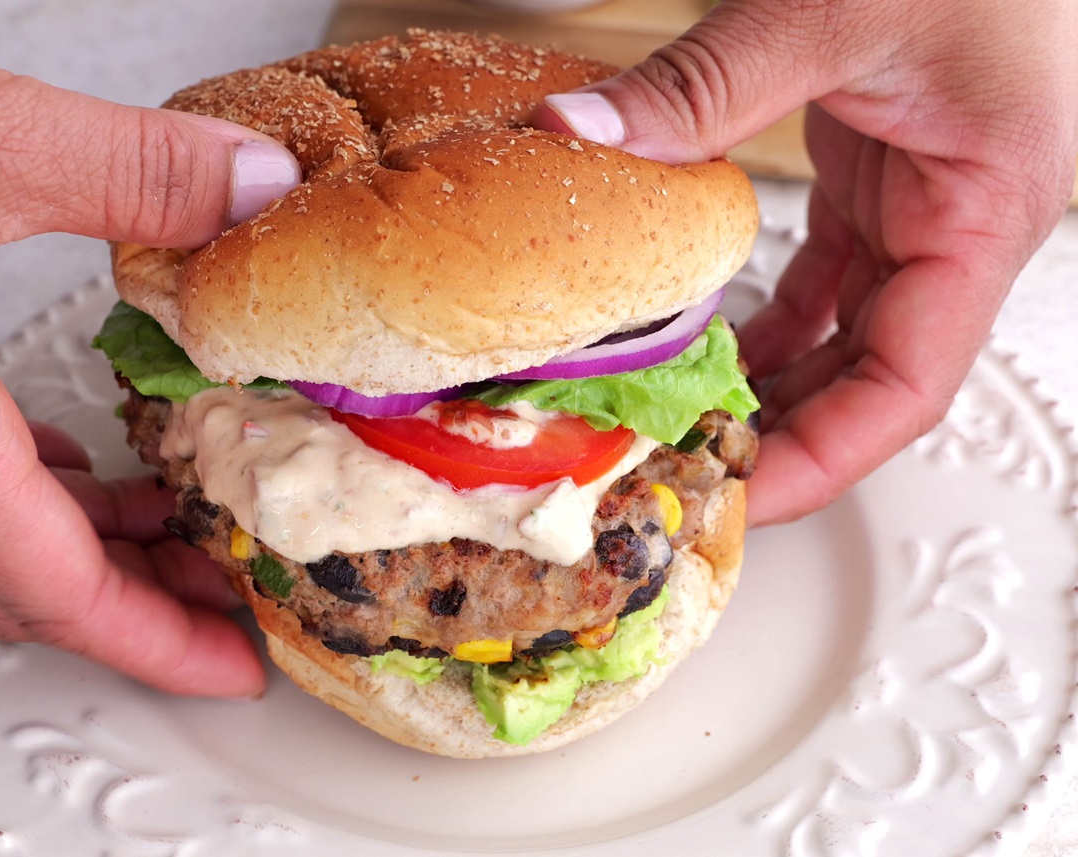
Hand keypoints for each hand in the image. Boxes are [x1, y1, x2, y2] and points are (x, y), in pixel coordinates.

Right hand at [0, 3, 300, 694]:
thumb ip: (128, 171)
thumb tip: (251, 190)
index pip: (55, 589)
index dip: (156, 641)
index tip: (231, 666)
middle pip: (33, 579)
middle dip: (144, 608)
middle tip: (236, 606)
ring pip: (1, 528)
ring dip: (102, 548)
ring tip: (190, 535)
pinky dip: (52, 486)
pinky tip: (91, 464)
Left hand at [536, 0, 1077, 524]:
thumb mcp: (832, 7)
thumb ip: (703, 85)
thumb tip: (582, 135)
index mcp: (988, 207)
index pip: (908, 383)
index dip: (824, 457)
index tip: (739, 492)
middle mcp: (963, 220)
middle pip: (874, 375)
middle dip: (785, 434)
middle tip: (687, 465)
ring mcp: (924, 201)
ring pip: (850, 331)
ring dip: (773, 381)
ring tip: (686, 419)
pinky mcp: (885, 174)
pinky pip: (829, 275)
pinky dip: (771, 317)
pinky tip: (714, 340)